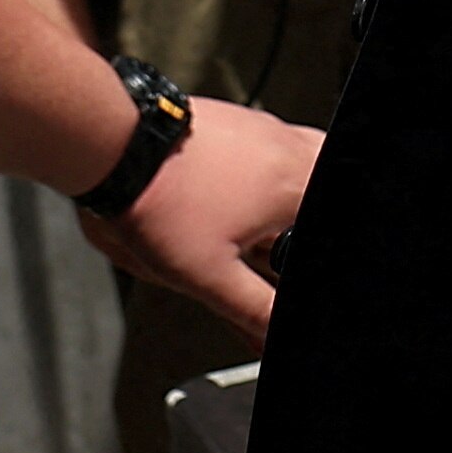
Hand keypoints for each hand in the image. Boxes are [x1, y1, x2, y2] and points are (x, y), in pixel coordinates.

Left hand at [78, 96, 320, 340]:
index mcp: (293, 188)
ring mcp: (261, 128)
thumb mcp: (209, 275)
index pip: (332, 223)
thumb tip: (269, 332)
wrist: (118, 147)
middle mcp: (285, 149)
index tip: (286, 260)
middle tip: (286, 245)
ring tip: (275, 219)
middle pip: (323, 171)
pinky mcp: (235, 120)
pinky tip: (242, 188)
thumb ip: (253, 309)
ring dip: (298, 185)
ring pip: (305, 154)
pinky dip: (273, 165)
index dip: (298, 249)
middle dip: (301, 220)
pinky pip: (273, 140)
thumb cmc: (159, 200)